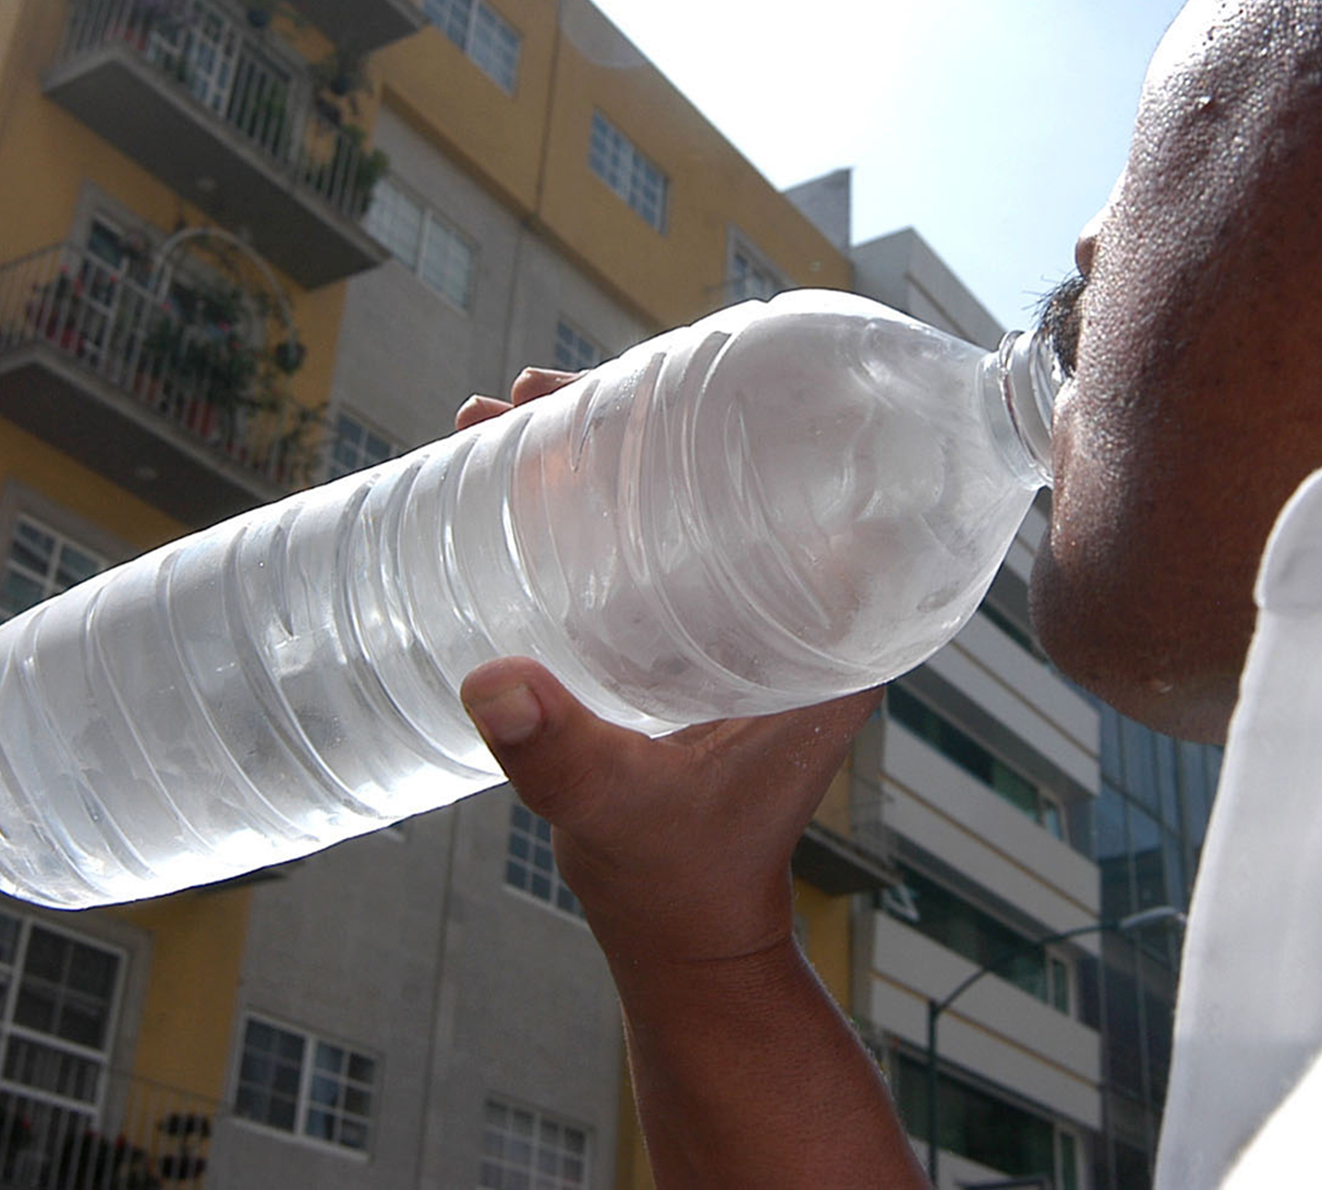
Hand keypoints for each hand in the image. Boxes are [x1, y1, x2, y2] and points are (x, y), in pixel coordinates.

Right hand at [449, 367, 920, 1188]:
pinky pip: (653, 555)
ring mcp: (743, 630)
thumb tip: (491, 683)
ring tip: (500, 425)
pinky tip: (515, 492)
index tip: (638, 377)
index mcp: (830, 640)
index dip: (728, 418)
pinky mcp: (695, 649)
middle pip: (729, 480)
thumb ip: (561, 752)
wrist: (685, 945)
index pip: (808, 489)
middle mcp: (797, 619)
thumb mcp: (616, 808)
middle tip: (529, 396)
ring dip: (597, 461)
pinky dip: (592, 517)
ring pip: (682, 512)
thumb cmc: (682, 883)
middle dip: (626, 421)